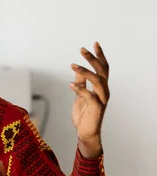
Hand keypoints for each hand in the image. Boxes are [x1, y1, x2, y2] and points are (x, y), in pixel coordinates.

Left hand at [69, 42, 109, 157]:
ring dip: (85, 72)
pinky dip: (80, 89)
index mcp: (100, 87)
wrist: (85, 132)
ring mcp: (101, 100)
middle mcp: (104, 91)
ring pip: (98, 81)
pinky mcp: (96, 108)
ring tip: (73, 65)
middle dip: (93, 59)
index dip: (99, 56)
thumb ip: (81, 83)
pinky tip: (70, 85)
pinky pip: (90, 96)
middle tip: (82, 49)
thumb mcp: (80, 95)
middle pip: (102, 71)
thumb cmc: (84, 114)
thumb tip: (77, 70)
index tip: (94, 43)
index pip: (103, 68)